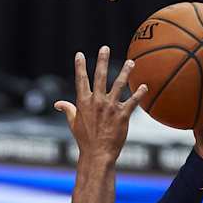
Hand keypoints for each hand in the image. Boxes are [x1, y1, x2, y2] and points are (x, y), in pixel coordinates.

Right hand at [54, 47, 147, 162]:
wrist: (97, 155)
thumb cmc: (85, 140)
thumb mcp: (73, 123)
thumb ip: (68, 110)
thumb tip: (57, 103)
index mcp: (84, 103)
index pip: (81, 80)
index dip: (80, 66)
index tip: (79, 54)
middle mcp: (97, 102)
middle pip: (100, 76)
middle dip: (102, 60)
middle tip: (105, 48)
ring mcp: (110, 107)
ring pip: (119, 84)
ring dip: (126, 72)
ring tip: (131, 62)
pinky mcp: (122, 115)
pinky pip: (133, 101)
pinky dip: (139, 93)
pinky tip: (144, 86)